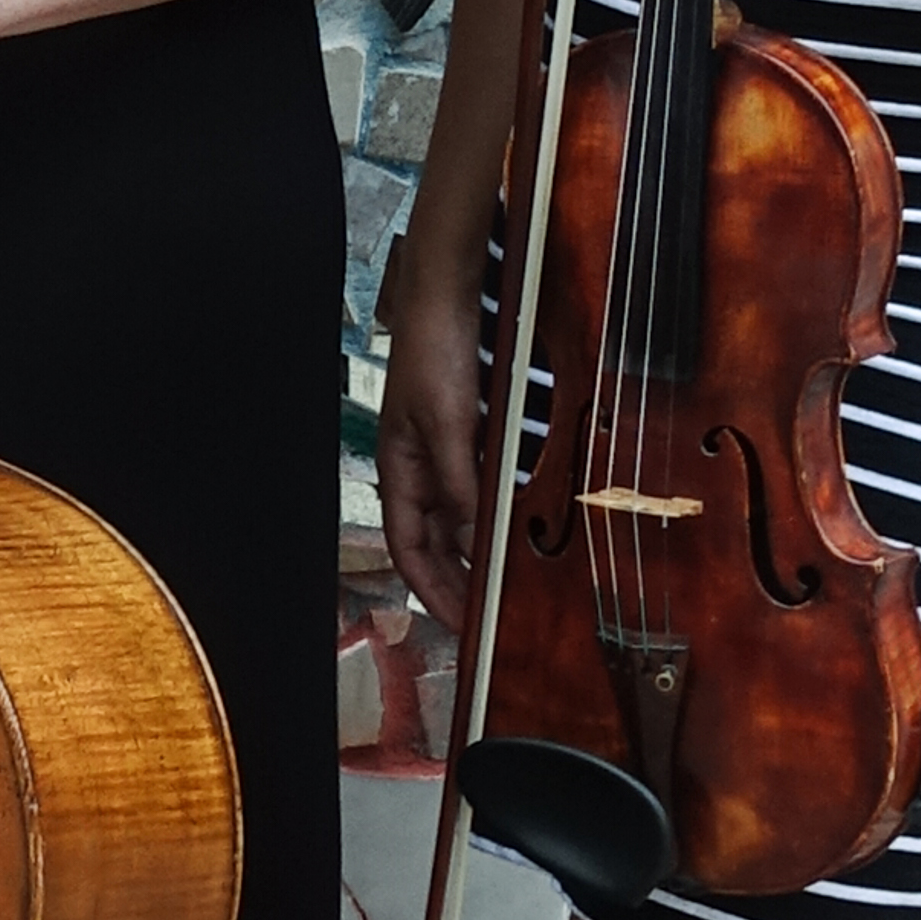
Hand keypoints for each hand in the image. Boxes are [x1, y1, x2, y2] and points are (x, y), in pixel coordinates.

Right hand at [374, 273, 486, 634]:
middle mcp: (421, 467)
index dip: (431, 590)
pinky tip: (521, 526)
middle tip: (490, 618)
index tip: (462, 625)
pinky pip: (483, 488)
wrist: (447, 294)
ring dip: (481, 551)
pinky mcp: (472, 433)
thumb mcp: (448, 426)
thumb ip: (461, 485)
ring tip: (509, 582)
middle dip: (457, 582)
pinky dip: (499, 514)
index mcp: (399, 469)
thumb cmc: (432, 352)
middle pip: (435, 542)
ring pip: (461, 518)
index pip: (408, 549)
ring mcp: (447, 450)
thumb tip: (478, 544)